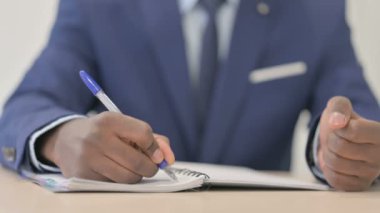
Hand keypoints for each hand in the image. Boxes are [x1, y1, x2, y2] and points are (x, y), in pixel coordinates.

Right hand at [39, 112, 174, 182]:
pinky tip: (114, 171)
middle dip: (150, 168)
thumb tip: (168, 157)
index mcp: (110, 119)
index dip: (155, 148)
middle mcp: (97, 137)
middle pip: (138, 161)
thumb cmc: (103, 132)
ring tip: (132, 169)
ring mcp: (88, 157)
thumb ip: (150, 138)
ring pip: (128, 177)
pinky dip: (120, 181)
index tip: (157, 155)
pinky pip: (114, 184)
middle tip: (150, 167)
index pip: (144, 135)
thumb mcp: (124, 126)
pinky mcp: (83, 175)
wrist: (65, 139)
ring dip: (137, 176)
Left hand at [319, 96, 379, 190]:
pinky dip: (328, 169)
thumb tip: (336, 122)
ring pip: (336, 164)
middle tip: (335, 138)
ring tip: (335, 149)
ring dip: (327, 154)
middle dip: (330, 140)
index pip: (354, 131)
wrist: (341, 140)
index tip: (341, 126)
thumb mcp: (340, 106)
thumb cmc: (343, 122)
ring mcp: (372, 173)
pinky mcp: (360, 185)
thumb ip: (339, 107)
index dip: (339, 127)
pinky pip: (335, 179)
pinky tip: (335, 162)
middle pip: (341, 147)